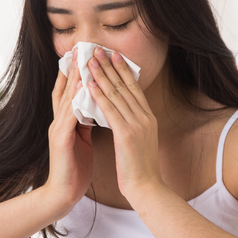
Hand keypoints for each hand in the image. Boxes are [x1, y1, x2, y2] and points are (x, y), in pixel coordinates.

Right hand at [46, 47, 93, 208]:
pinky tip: (84, 87)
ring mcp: (57, 129)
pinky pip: (70, 115)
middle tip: (79, 47)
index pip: (68, 92)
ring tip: (81, 60)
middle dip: (72, 68)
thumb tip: (94, 107)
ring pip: (66, 98)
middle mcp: (58, 122)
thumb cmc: (75, 169)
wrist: (64, 194)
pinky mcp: (61, 139)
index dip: (73, 73)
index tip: (81, 54)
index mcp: (64, 122)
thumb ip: (84, 122)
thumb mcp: (81, 140)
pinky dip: (76, 99)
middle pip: (64, 89)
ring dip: (74, 78)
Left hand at [87, 48, 163, 201]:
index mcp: (147, 118)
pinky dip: (99, 95)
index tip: (113, 55)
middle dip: (111, 65)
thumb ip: (133, 124)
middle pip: (125, 85)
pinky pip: (110, 109)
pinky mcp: (126, 133)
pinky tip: (90, 84)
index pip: (134, 88)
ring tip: (90, 60)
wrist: (146, 188)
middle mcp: (144, 117)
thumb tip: (124, 113)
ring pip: (117, 93)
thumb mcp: (139, 141)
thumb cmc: (140, 169)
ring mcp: (137, 124)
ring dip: (102, 74)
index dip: (122, 70)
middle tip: (98, 49)